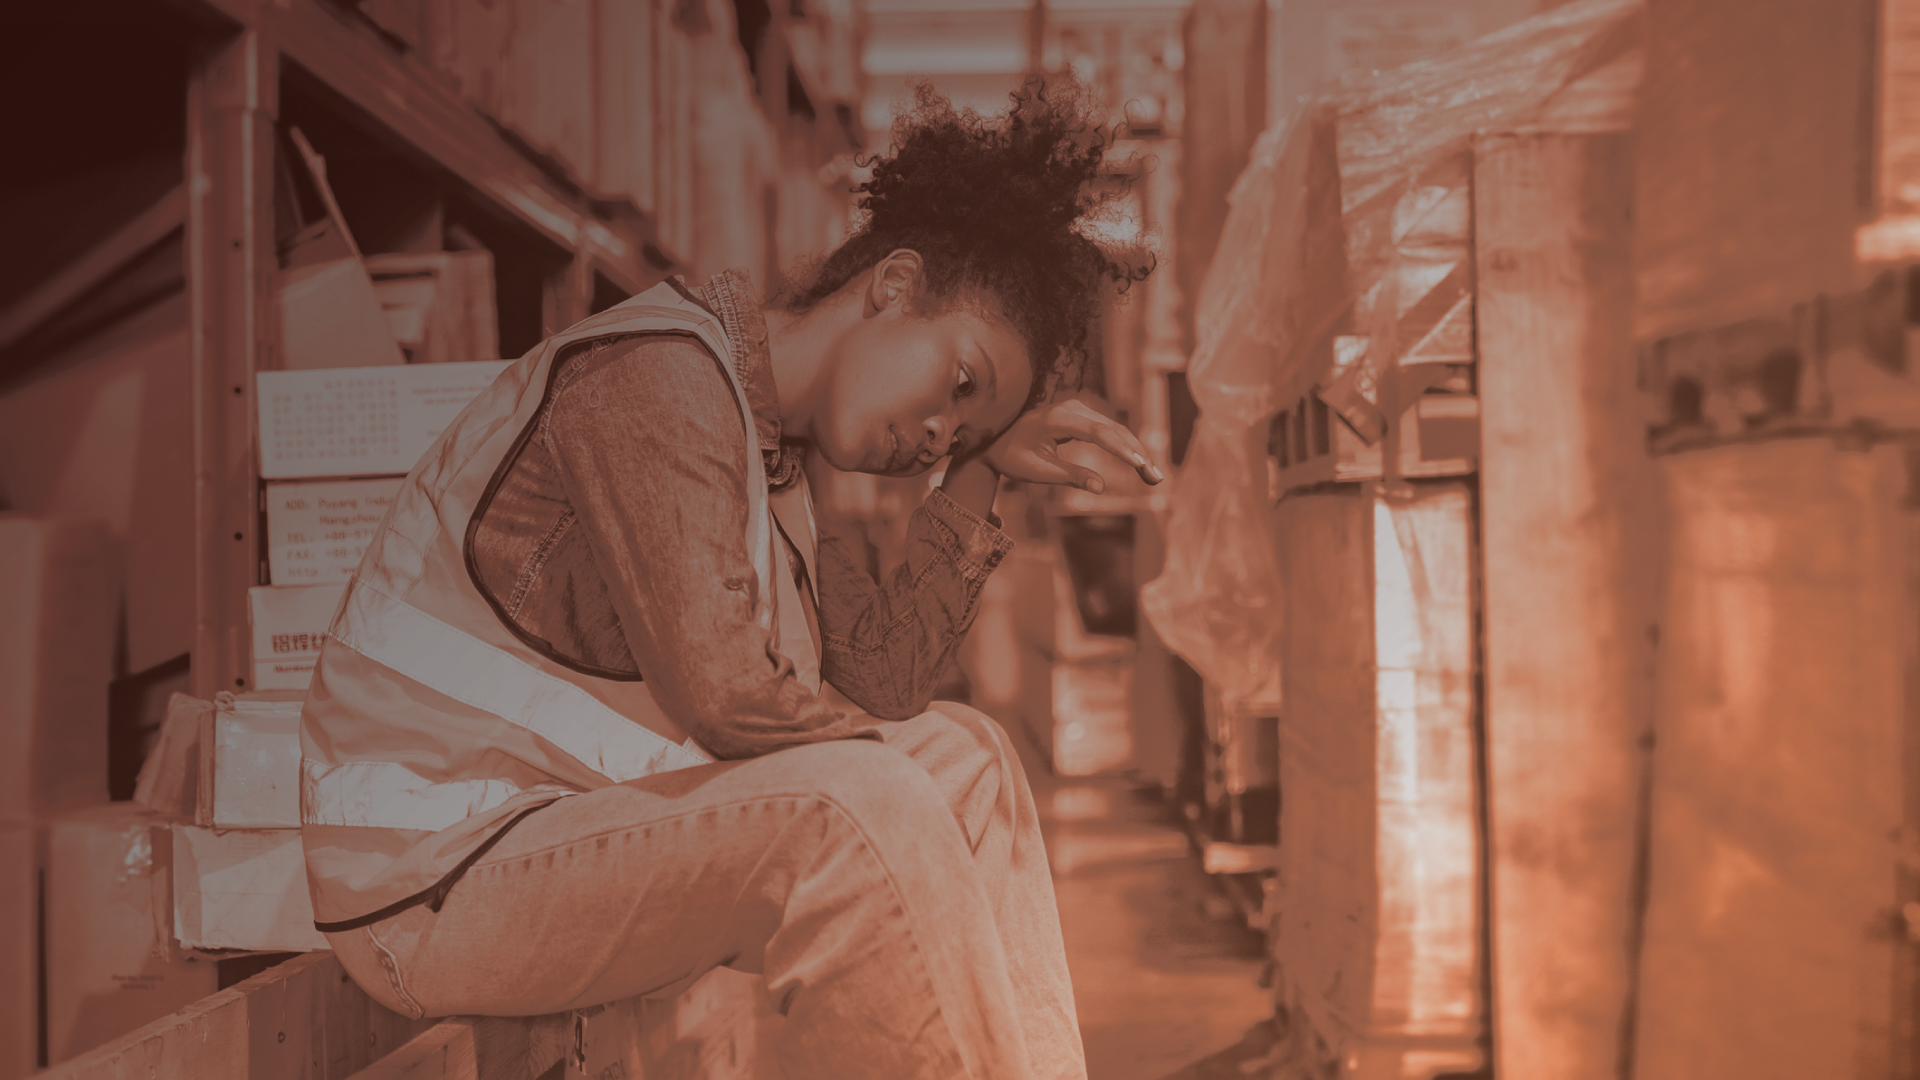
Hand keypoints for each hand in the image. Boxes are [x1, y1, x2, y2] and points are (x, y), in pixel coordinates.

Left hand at [972, 399, 1164, 492]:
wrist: (994, 439)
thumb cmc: (1010, 456)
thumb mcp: (1036, 471)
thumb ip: (1069, 476)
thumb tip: (1100, 488)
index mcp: (1056, 419)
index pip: (1098, 432)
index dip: (1121, 449)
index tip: (1140, 464)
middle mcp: (1070, 408)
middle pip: (1113, 429)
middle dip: (1137, 454)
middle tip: (1156, 479)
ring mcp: (1076, 408)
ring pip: (1115, 429)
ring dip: (1136, 451)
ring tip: (1153, 477)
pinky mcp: (1080, 415)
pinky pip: (1108, 429)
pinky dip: (1125, 446)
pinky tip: (1139, 463)